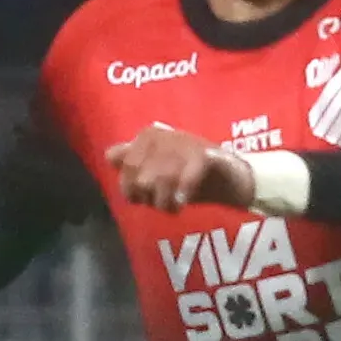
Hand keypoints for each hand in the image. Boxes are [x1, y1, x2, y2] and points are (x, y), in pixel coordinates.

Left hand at [105, 125, 254, 211]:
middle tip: (163, 204)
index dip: (130, 188)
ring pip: (160, 179)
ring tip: (175, 206)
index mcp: (149, 134)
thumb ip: (133, 160)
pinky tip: (184, 202)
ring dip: (166, 201)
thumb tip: (109, 155)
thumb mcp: (156, 169)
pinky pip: (186, 177)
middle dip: (149, 198)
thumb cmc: (188, 175)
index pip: (124, 166)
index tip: (144, 199)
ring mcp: (186, 143)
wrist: (231, 178)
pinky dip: (183, 194)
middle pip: (140, 175)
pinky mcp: (207, 156)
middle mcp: (164, 134)